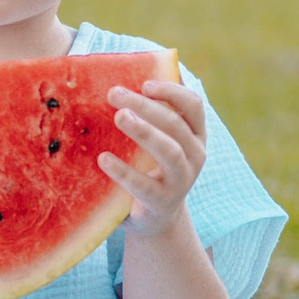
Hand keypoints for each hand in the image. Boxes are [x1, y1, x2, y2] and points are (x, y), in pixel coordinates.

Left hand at [101, 79, 208, 236]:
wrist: (155, 217)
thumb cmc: (150, 167)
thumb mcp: (154, 142)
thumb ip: (145, 117)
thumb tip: (115, 81)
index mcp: (194, 135)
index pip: (193, 105)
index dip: (171, 91)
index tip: (144, 84)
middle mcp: (195, 155)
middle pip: (175, 124)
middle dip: (146, 106)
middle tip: (115, 94)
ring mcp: (182, 180)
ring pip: (170, 151)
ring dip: (144, 131)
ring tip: (119, 117)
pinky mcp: (163, 201)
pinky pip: (145, 185)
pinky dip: (124, 171)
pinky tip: (103, 159)